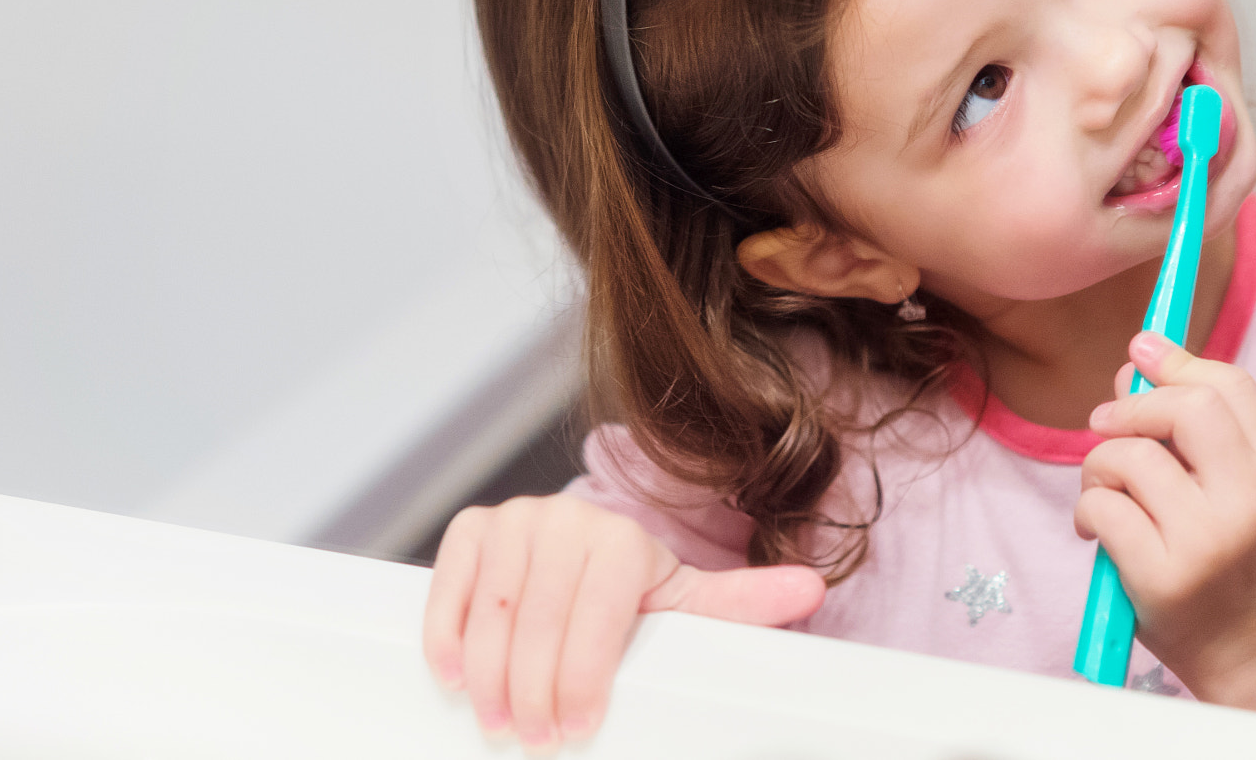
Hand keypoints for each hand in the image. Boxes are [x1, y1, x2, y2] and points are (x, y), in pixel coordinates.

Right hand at [422, 493, 826, 750]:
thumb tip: (809, 590)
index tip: (576, 729)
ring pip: (491, 611)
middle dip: (533, 691)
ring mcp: (514, 520)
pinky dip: (445, 635)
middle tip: (534, 740)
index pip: (595, 617)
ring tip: (498, 723)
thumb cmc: (636, 593)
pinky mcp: (471, 529)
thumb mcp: (686, 602)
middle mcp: (564, 517)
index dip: (582, 679)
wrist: (585, 554)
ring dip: (487, 676)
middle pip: (538, 621)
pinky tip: (454, 678)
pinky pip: (448, 585)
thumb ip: (741, 603)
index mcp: (620, 539)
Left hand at [1075, 332, 1255, 719]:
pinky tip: (1100, 532)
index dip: (1179, 360)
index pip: (1232, 387)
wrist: (1245, 648)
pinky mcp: (1162, 575)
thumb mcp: (1233, 487)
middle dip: (1133, 406)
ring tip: (1107, 493)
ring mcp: (1208, 541)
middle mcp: (1252, 503)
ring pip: (1129, 455)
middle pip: (1187, 407)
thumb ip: (1190, 427)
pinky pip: (1100, 506)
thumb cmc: (1228, 555)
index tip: (1141, 352)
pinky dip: (1088, 510)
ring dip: (1100, 465)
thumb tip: (1134, 365)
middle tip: (1106, 423)